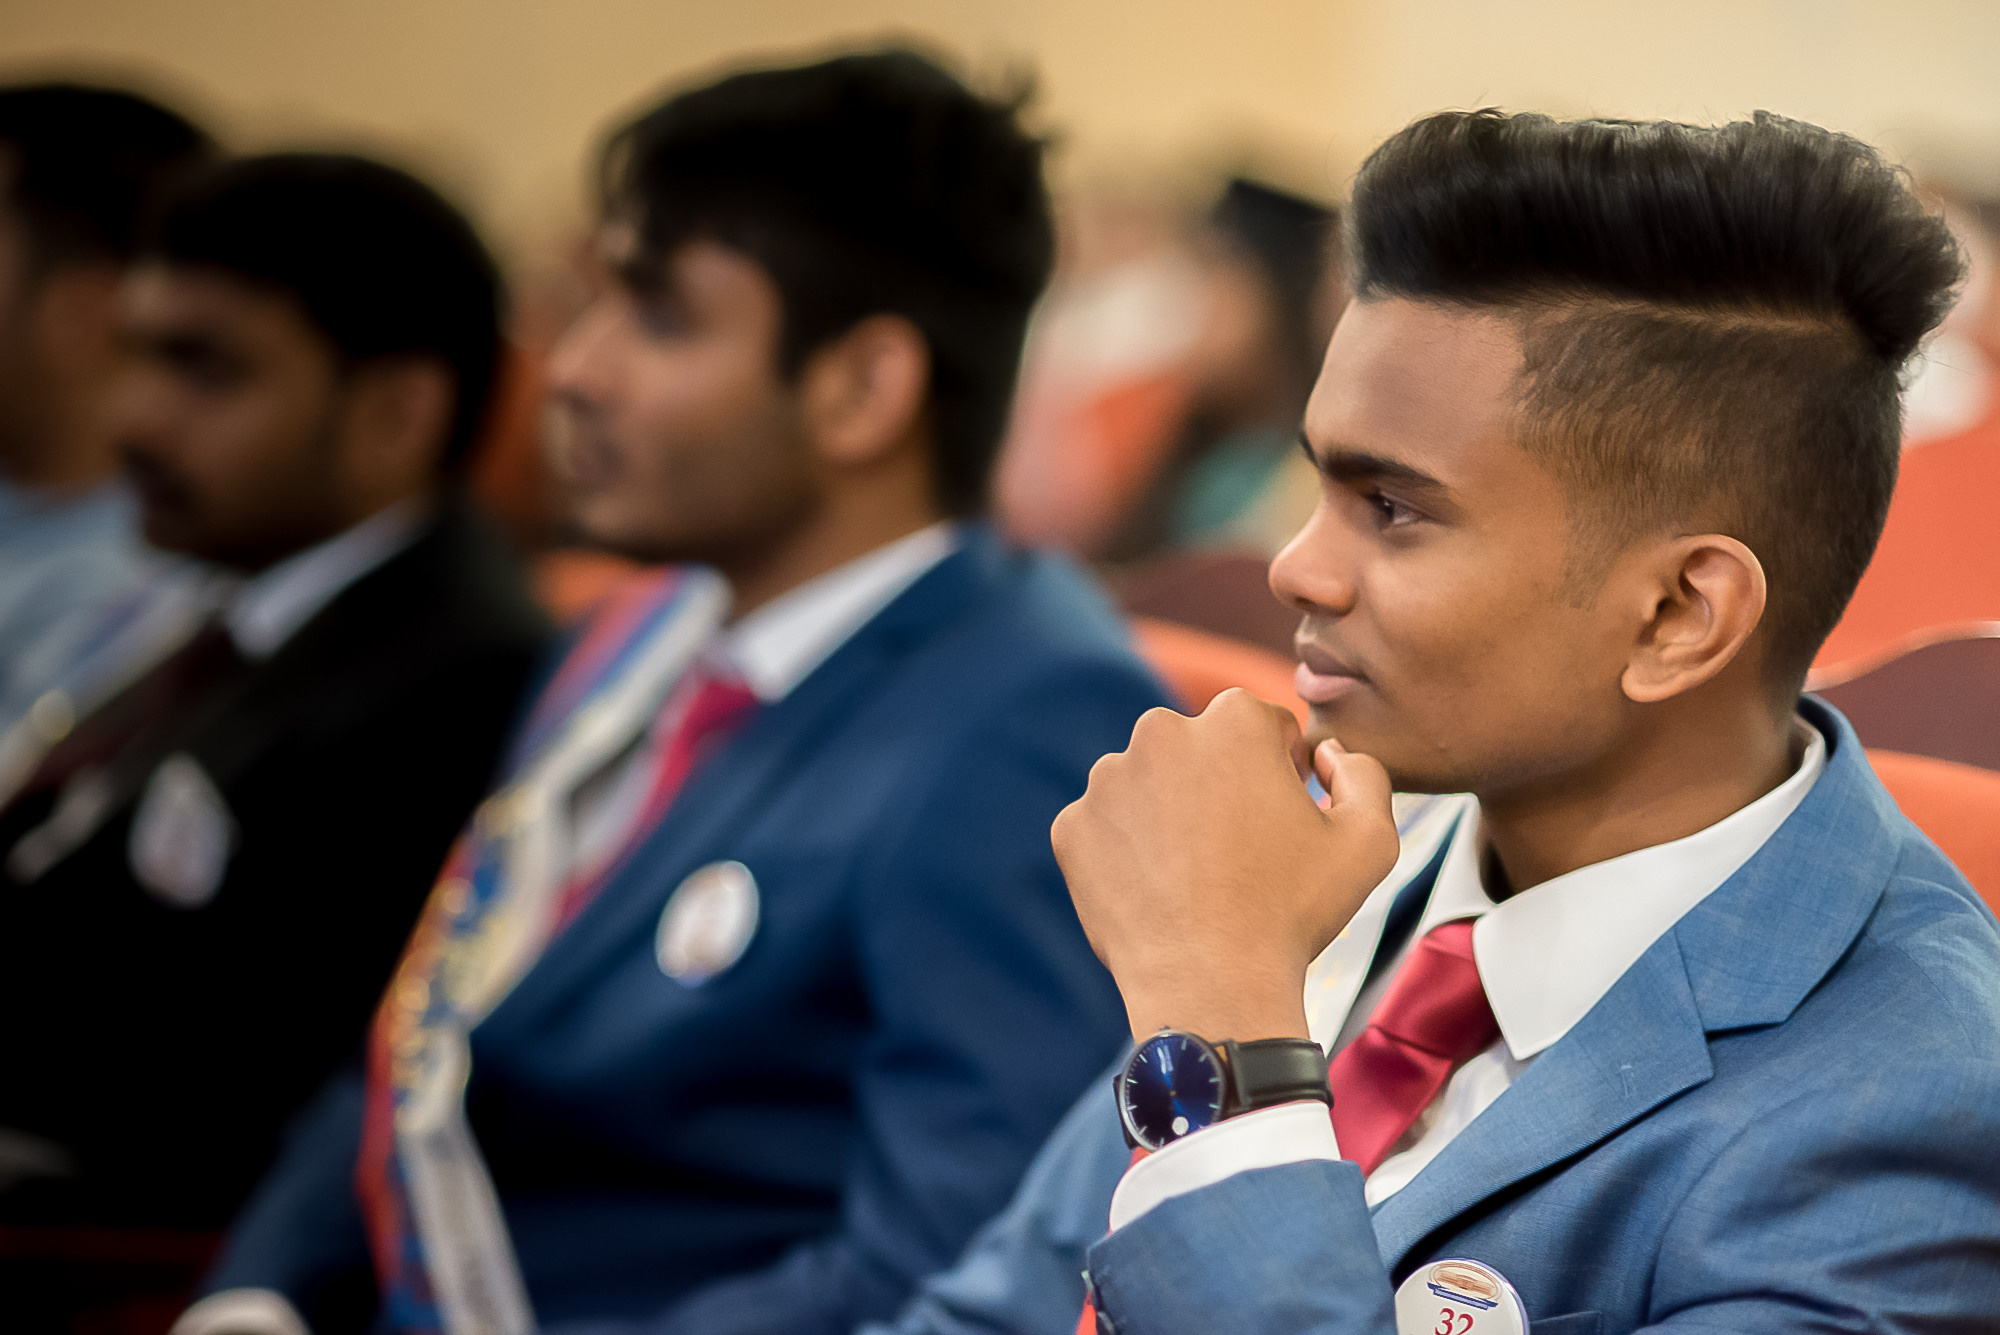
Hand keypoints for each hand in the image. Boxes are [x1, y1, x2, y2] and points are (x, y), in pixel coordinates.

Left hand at [1052, 689, 1397, 1041]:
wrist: (1210, 986)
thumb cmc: (1293, 913)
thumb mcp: (1369, 839)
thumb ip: (1364, 772)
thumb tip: (1327, 755)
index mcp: (1234, 719)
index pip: (1264, 728)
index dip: (1281, 774)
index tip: (1281, 821)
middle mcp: (1160, 732)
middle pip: (1199, 750)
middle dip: (1219, 786)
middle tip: (1237, 853)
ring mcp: (1107, 780)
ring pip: (1148, 786)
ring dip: (1169, 815)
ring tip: (1196, 876)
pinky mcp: (1071, 827)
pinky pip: (1106, 830)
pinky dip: (1127, 854)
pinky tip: (1157, 893)